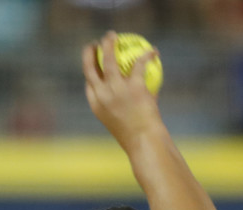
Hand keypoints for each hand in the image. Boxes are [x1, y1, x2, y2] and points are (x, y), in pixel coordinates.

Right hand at [82, 30, 163, 148]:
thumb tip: (135, 98)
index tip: (93, 63)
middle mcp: (102, 95)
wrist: (144, 143)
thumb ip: (125, 109)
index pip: (89, 84)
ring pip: (108, 58)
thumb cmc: (137, 138)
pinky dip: (147, 55)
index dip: (90, 71)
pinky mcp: (134, 87)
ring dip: (108, 43)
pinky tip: (153, 51)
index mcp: (97, 106)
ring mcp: (116, 90)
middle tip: (96, 43)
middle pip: (90, 67)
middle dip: (89, 51)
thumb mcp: (125, 125)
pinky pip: (139, 64)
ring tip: (112, 35)